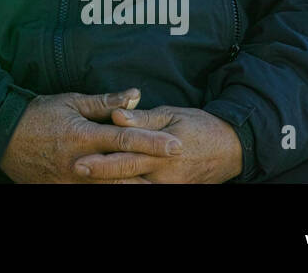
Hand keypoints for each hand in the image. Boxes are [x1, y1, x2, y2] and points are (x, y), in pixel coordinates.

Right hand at [0, 88, 182, 182]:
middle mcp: (81, 161)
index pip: (125, 138)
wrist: (2, 137)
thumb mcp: (70, 101)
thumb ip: (104, 102)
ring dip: (137, 186)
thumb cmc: (38, 114)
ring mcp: (73, 180)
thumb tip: (135, 95)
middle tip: (179, 166)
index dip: (153, 142)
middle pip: (125, 169)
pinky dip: (114, 191)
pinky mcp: (64, 190)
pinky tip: (129, 188)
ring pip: (113, 188)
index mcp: (83, 135)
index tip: (176, 145)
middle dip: (154, 168)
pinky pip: (94, 193)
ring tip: (161, 183)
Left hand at [72, 105, 241, 183]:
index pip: (126, 156)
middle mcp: (164, 173)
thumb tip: (116, 115)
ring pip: (135, 189)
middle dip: (100, 175)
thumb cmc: (199, 126)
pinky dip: (130, 188)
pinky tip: (113, 185)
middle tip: (76, 169)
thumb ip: (142, 118)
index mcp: (161, 150)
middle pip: (125, 177)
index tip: (79, 158)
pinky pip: (147, 192)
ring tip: (86, 181)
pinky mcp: (174, 191)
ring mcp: (170, 186)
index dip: (102, 160)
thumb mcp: (172, 115)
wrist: (231, 149)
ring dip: (112, 186)